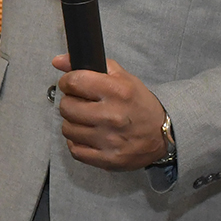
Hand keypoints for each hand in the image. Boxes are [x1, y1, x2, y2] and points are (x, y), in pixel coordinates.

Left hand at [52, 54, 168, 170]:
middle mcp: (112, 116)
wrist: (162, 133)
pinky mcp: (108, 159)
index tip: (72, 84)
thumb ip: (89, 64)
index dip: (68, 82)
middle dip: (70, 102)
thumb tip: (57, 61)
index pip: (74, 82)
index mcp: (117, 91)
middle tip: (79, 102)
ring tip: (84, 119)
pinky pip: (75, 149)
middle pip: (67, 107)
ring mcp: (110, 140)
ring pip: (68, 129)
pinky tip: (86, 135)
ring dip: (72, 122)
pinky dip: (76, 141)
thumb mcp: (120, 76)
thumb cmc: (138, 103)